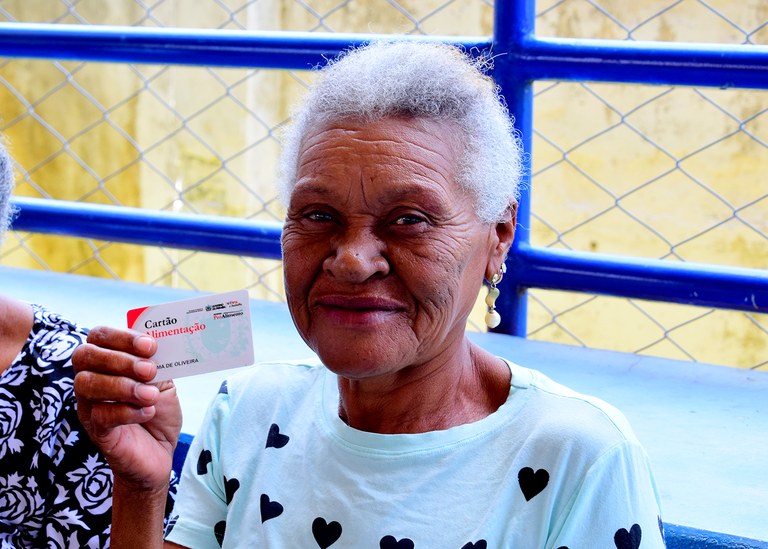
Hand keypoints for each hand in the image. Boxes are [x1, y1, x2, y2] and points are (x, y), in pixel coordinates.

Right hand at [73, 326, 181, 490]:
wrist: (160, 452)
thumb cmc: (158, 411)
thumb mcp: (163, 381)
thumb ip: (158, 362)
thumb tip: (158, 341)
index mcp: (108, 362)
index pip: (98, 336)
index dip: (122, 336)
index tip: (150, 345)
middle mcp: (91, 380)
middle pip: (84, 355)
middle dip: (120, 359)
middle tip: (150, 371)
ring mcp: (89, 406)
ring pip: (87, 384)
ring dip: (124, 386)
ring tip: (150, 396)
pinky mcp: (96, 431)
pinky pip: (100, 414)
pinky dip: (128, 411)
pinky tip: (147, 412)